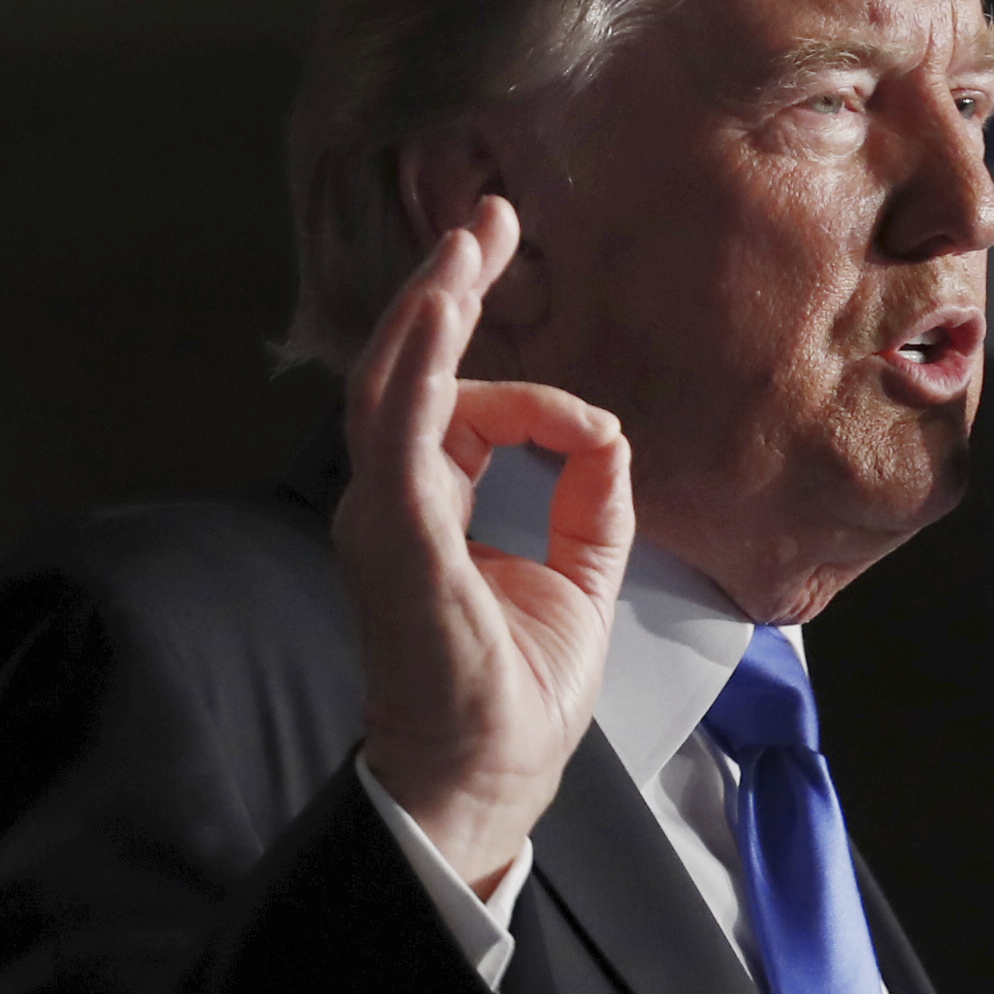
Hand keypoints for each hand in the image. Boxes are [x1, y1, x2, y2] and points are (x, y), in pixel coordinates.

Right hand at [333, 198, 631, 890]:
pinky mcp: (398, 532)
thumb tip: (606, 432)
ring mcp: (387, 513)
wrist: (487, 771)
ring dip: (432, 306)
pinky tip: (439, 307)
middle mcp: (397, 500)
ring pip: (395, 383)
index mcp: (434, 507)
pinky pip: (400, 429)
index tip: (565, 372)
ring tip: (465, 245)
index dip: (505, 364)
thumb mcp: (581, 572)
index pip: (456, 403)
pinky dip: (418, 363)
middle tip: (487, 221)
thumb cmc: (517, 689)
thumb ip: (592, 496)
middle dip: (449, 289)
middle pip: (411, 369)